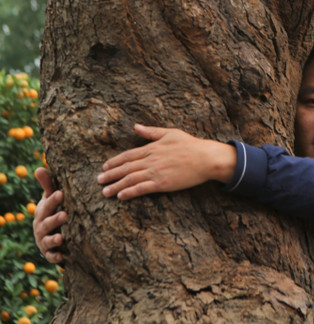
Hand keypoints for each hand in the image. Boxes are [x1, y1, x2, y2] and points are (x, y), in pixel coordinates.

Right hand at [33, 167, 65, 263]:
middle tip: (64, 215)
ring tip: (61, 238)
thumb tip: (39, 168)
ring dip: (54, 239)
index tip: (61, 193)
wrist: (45, 232)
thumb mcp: (49, 198)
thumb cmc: (51, 210)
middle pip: (46, 223)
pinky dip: (54, 257)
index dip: (53, 200)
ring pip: (48, 240)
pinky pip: (50, 256)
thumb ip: (47, 184)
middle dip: (54, 219)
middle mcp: (41, 226)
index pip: (47, 204)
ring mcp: (44, 240)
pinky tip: (61, 257)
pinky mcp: (49, 252)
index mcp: (42, 211)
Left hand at [97, 124, 236, 200]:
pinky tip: (121, 196)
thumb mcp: (170, 133)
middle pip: (125, 168)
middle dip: (110, 174)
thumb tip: (136, 126)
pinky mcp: (162, 183)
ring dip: (116, 186)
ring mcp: (155, 172)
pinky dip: (129, 192)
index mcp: (152, 147)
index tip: (105, 166)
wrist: (205, 158)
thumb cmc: (190, 144)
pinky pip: (141, 189)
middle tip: (98, 180)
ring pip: (130, 179)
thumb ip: (151, 131)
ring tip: (105, 192)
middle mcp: (151, 160)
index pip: (128, 155)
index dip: (115, 161)